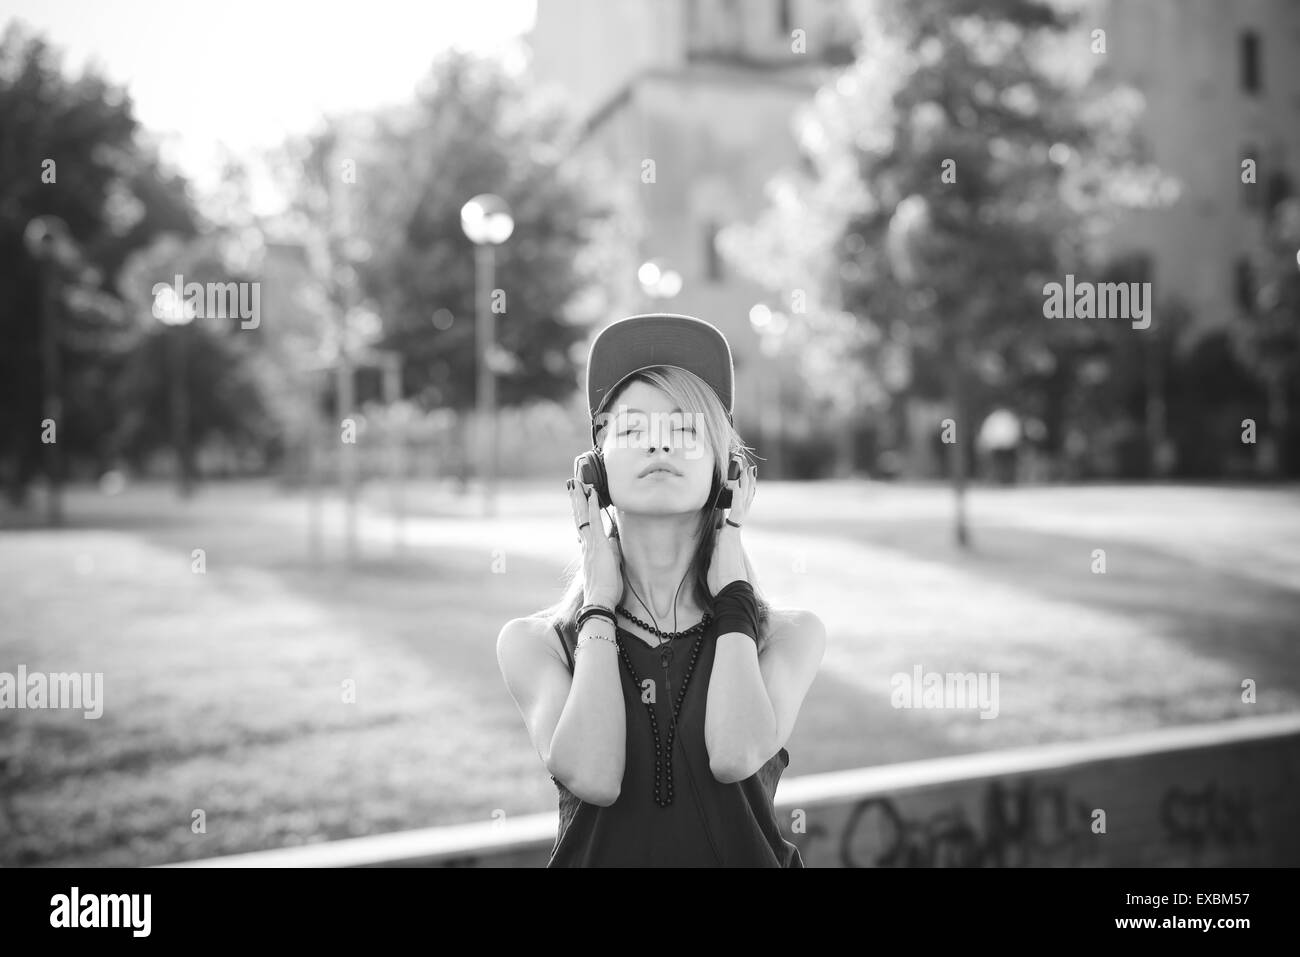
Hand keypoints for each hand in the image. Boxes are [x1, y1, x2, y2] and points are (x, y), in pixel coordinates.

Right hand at [568, 477, 622, 607]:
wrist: (599, 602)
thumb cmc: (606, 591)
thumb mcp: (611, 568)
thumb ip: (612, 553)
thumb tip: (614, 542)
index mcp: (588, 551)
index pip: (583, 527)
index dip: (581, 512)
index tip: (579, 499)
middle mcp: (586, 545)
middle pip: (579, 518)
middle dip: (576, 500)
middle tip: (572, 484)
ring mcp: (590, 544)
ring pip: (583, 516)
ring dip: (580, 497)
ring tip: (577, 482)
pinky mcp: (597, 545)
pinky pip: (594, 521)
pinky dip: (592, 506)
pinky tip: (592, 493)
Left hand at [706, 461, 756, 593]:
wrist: (729, 589)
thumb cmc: (721, 577)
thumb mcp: (714, 553)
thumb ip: (715, 540)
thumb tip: (714, 528)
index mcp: (731, 534)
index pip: (737, 509)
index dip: (739, 494)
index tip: (740, 482)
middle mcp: (735, 530)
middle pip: (743, 502)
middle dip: (745, 485)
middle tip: (747, 469)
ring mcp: (735, 531)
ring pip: (742, 503)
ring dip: (743, 485)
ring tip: (746, 469)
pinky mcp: (733, 534)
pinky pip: (736, 511)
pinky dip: (736, 497)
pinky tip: (736, 484)